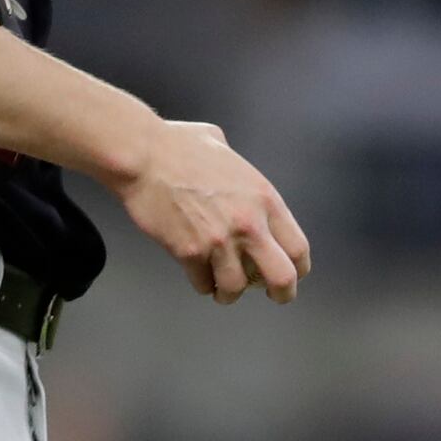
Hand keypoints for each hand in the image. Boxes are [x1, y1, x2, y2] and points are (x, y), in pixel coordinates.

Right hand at [110, 118, 312, 303]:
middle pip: (281, 277)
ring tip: (223, 287)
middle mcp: (248, 223)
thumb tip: (235, 178)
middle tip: (272, 295)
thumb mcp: (224, 149)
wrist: (143, 156)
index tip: (290, 273)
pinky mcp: (189, 253)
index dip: (297, 267)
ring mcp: (219, 241)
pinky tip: (197, 274)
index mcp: (264, 198)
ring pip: (237, 288)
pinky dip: (202, 283)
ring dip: (230, 291)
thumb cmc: (178, 145)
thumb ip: (238, 172)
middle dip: (280, 293)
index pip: (298, 248)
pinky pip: (203, 284)